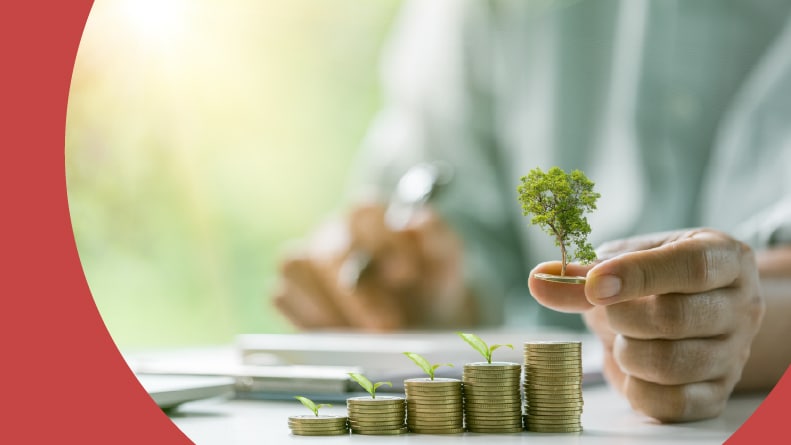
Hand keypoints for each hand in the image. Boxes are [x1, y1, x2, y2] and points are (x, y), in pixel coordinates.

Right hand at [272, 203, 474, 330]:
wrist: (420, 324)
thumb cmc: (430, 286)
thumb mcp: (446, 264)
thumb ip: (438, 239)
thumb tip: (419, 219)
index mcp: (370, 216)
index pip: (364, 211)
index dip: (382, 241)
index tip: (406, 276)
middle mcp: (333, 233)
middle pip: (330, 249)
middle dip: (359, 293)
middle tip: (388, 327)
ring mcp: (307, 261)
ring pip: (295, 265)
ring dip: (329, 305)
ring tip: (362, 335)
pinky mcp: (291, 292)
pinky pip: (282, 295)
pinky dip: (308, 317)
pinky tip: (339, 336)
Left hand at [528, 229, 764, 421]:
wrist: (685, 311)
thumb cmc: (653, 279)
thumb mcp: (627, 262)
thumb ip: (584, 273)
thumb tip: (539, 279)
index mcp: (724, 258)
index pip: (690, 266)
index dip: (637, 275)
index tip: (593, 284)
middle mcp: (741, 306)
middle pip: (677, 318)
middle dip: (622, 317)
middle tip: (607, 312)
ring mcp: (734, 354)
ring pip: (673, 364)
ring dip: (627, 352)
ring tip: (622, 338)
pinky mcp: (717, 394)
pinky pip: (672, 404)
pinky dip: (636, 388)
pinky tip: (630, 366)